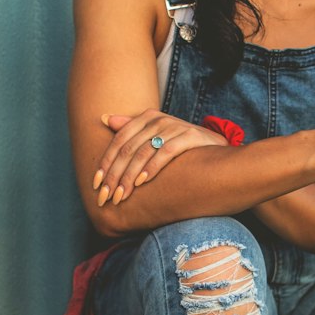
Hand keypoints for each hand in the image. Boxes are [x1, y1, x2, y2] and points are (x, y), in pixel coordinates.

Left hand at [92, 110, 228, 205]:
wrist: (218, 149)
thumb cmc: (183, 145)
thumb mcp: (156, 135)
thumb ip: (131, 128)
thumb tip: (104, 118)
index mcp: (147, 117)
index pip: (119, 140)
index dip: (106, 163)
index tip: (96, 185)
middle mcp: (158, 119)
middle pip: (128, 148)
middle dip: (114, 175)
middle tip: (106, 196)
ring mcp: (174, 126)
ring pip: (143, 152)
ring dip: (129, 176)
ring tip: (121, 195)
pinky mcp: (189, 136)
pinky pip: (165, 152)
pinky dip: (151, 168)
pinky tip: (142, 182)